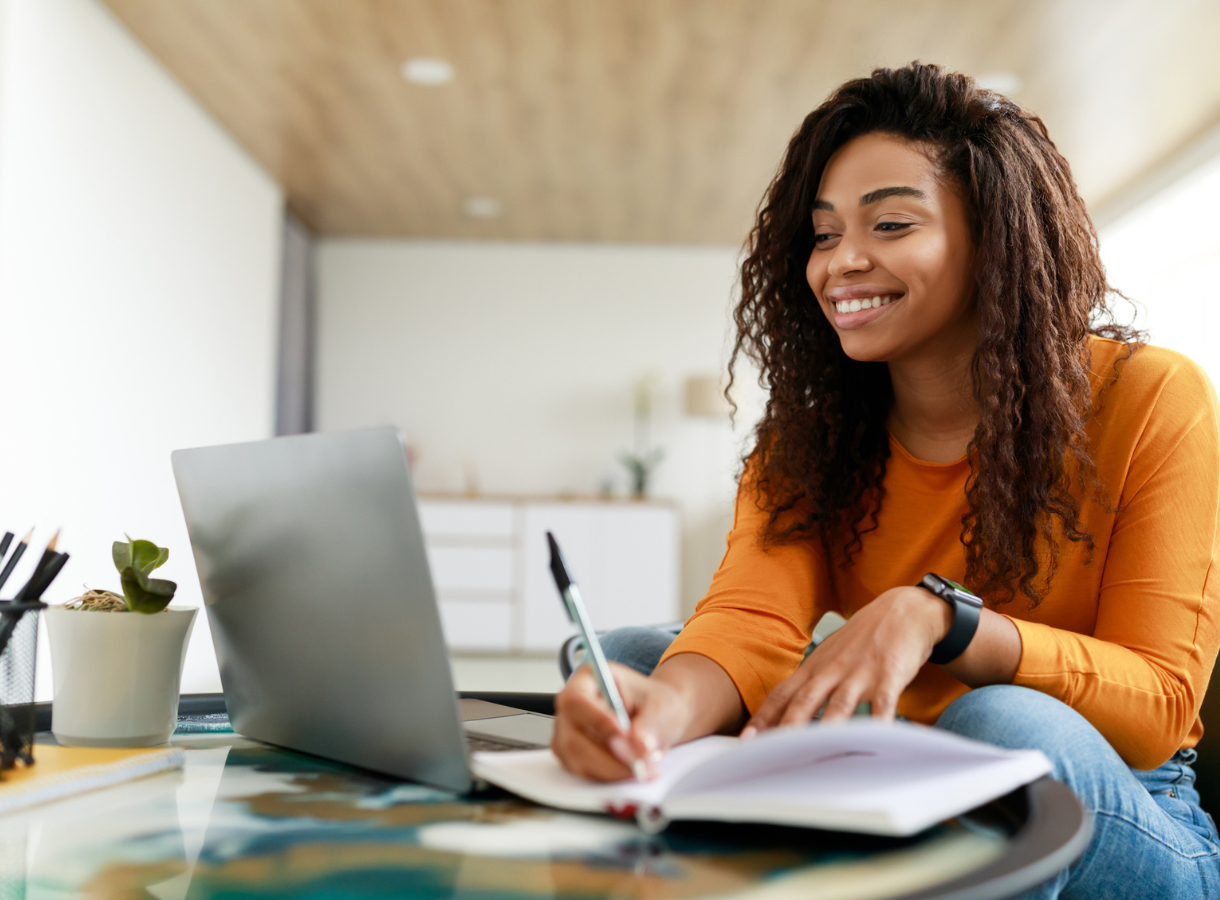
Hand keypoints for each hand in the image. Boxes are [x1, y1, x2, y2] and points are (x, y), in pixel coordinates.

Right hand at [552, 662, 693, 781]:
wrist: (657, 718)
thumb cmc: (654, 703)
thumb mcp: (661, 706)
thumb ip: (650, 724)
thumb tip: (638, 746)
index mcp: (588, 679)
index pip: (577, 701)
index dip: (598, 721)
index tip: (625, 735)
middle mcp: (571, 706)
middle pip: (572, 738)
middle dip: (609, 758)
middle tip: (641, 763)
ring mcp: (568, 732)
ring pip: (577, 760)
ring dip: (612, 770)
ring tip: (644, 768)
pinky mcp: (572, 756)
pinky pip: (584, 773)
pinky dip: (609, 777)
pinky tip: (631, 770)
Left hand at [742, 586, 950, 733]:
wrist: (903, 610)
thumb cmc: (863, 640)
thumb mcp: (830, 658)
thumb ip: (812, 685)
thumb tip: (791, 716)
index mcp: (815, 668)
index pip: (782, 695)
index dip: (763, 718)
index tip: (746, 740)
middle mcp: (832, 671)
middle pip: (803, 701)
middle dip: (785, 728)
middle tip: (770, 752)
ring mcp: (859, 673)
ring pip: (838, 705)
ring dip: (825, 729)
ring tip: (813, 753)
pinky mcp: (889, 675)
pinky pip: (883, 703)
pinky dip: (879, 722)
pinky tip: (875, 739)